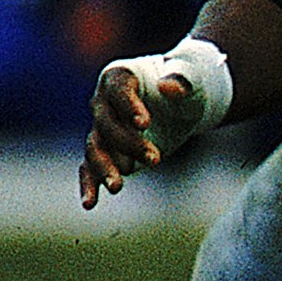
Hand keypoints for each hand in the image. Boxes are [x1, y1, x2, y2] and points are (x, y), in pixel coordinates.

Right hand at [80, 37, 230, 207]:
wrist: (183, 100)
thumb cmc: (187, 82)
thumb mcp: (191, 76)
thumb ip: (182, 79)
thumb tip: (170, 88)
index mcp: (118, 76)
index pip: (118, 92)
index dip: (128, 106)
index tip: (145, 124)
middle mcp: (103, 101)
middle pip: (106, 125)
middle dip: (129, 143)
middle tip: (156, 159)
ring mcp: (102, 128)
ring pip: (95, 148)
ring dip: (106, 168)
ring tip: (117, 187)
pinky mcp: (108, 151)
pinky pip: (90, 168)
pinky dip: (89, 185)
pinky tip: (90, 203)